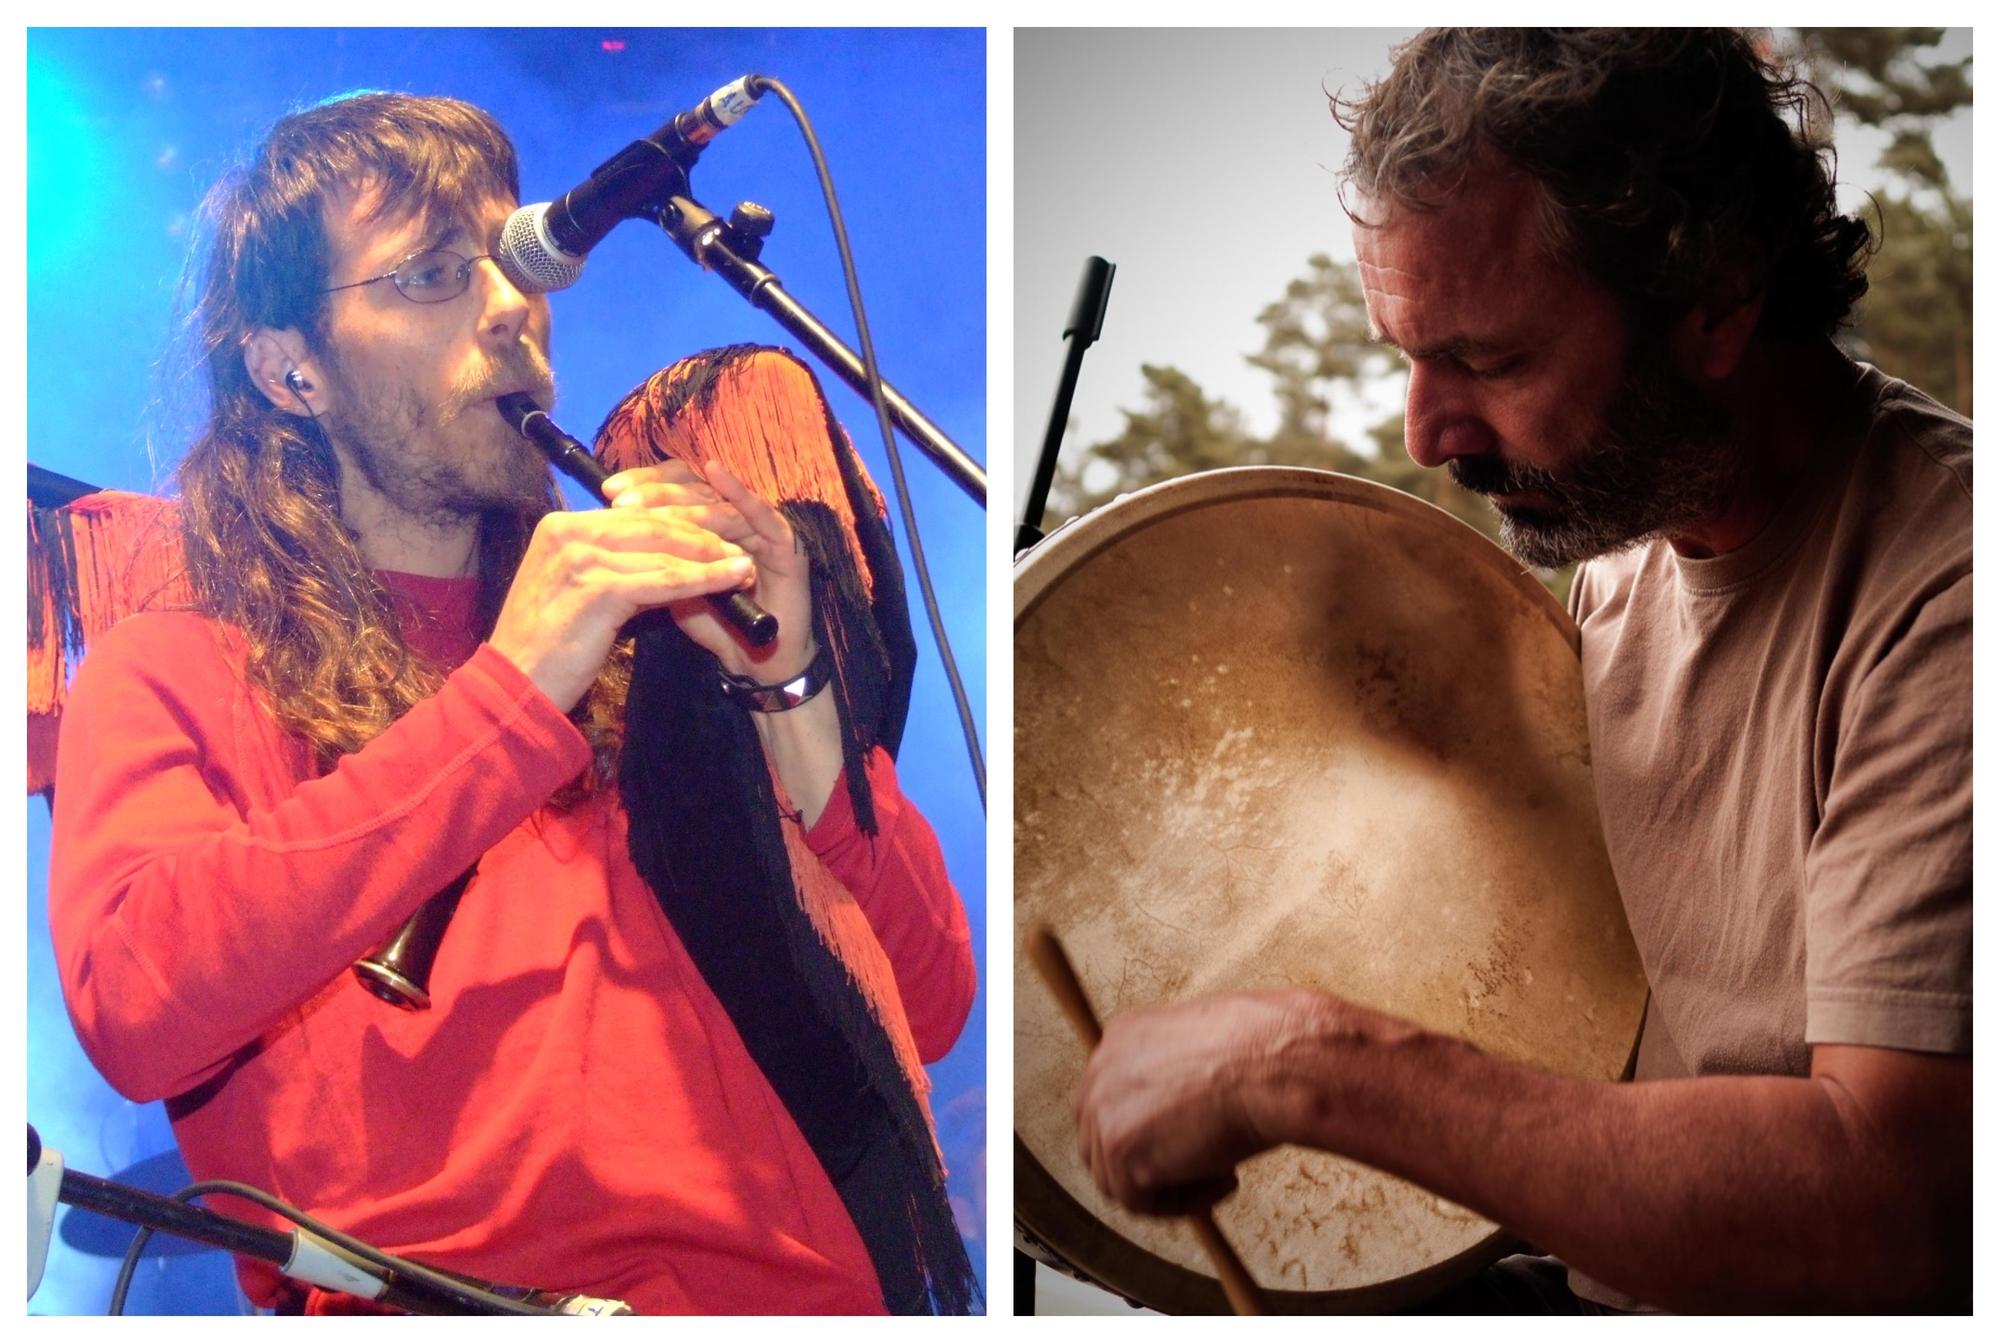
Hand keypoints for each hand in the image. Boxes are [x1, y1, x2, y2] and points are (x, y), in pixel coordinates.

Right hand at [488, 471, 757, 710]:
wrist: (516, 686)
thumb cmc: (548, 647)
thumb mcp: (577, 592)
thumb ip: (613, 568)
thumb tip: (666, 562)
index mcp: (560, 527)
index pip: (633, 516)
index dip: (679, 525)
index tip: (715, 537)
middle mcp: (567, 533)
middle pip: (651, 525)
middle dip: (701, 537)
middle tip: (738, 547)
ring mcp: (580, 558)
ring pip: (662, 551)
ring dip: (710, 558)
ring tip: (743, 566)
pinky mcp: (597, 589)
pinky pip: (663, 580)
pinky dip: (701, 579)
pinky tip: (729, 581)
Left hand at [602, 461, 815, 682]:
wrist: (758, 664)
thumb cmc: (717, 626)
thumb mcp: (673, 590)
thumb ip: (652, 562)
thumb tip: (607, 535)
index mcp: (710, 526)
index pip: (677, 489)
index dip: (645, 484)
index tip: (608, 491)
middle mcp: (736, 521)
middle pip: (696, 490)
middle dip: (657, 492)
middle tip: (622, 500)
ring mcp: (761, 530)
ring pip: (720, 503)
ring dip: (684, 500)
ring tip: (650, 505)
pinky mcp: (786, 543)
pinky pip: (762, 513)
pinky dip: (739, 492)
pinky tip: (715, 472)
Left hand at [1077, 990, 1317, 1214]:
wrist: (1274, 1063)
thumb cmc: (1262, 1050)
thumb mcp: (1208, 1046)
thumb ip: (1179, 1073)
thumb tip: (1181, 1111)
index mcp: (1122, 1038)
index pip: (1112, 1098)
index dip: (1148, 1129)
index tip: (1190, 1140)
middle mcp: (1102, 1070)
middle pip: (1101, 1139)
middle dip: (1149, 1161)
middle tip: (1203, 1164)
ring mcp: (1105, 1110)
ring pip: (1116, 1176)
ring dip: (1169, 1184)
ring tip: (1223, 1171)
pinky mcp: (1120, 1151)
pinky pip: (1139, 1201)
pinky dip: (1183, 1201)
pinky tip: (1226, 1179)